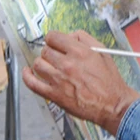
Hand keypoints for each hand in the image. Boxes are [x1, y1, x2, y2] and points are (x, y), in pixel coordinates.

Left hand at [22, 30, 139, 135]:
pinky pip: (33, 83)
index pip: (53, 37)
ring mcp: (59, 80)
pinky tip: (28, 72)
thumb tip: (70, 35)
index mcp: (79, 52)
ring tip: (48, 66)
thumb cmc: (109, 82)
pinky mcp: (54, 95)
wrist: (112, 105)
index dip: (53, 39)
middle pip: (45, 50)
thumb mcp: (102, 52)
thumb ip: (85, 39)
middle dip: (50, 52)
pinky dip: (27, 76)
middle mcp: (67, 64)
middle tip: (55, 57)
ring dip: (41, 63)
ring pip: (38, 64)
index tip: (55, 43)